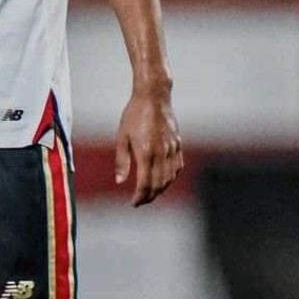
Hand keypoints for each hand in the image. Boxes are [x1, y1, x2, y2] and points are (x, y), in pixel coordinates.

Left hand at [114, 91, 183, 205]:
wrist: (154, 96)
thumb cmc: (134, 114)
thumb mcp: (122, 136)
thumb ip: (122, 161)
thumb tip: (120, 181)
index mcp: (146, 152)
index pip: (145, 184)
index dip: (139, 197)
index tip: (133, 203)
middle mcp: (161, 153)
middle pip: (159, 185)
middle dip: (149, 197)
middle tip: (141, 201)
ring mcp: (172, 149)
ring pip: (170, 178)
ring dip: (161, 189)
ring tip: (151, 193)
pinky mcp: (178, 144)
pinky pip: (178, 167)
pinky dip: (171, 177)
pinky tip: (164, 179)